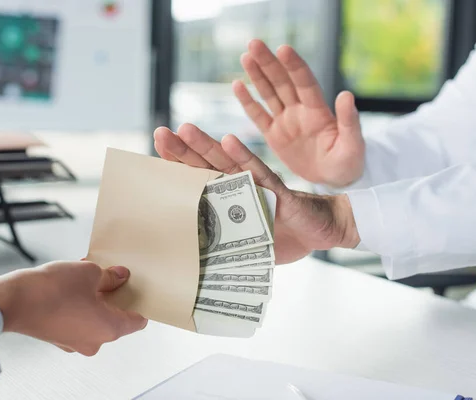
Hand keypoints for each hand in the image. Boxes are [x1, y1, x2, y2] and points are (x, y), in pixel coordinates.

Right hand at [0, 261, 146, 355]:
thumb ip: (110, 276)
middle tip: (110, 275)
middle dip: (113, 295)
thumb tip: (119, 276)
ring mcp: (75, 342)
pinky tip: (71, 284)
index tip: (136, 289)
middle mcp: (94, 341)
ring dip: (94, 297)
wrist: (12, 301)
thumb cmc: (51, 291)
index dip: (139, 302)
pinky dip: (78, 304)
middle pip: (115, 318)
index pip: (137, 321)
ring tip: (87, 274)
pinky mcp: (58, 337)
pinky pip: (77, 319)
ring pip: (94, 317)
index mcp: (109, 329)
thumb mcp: (90, 273)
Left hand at [154, 123, 359, 263]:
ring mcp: (257, 185)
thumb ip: (220, 245)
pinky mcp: (277, 191)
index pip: (198, 176)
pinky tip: (229, 140)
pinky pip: (259, 172)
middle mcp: (239, 185)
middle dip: (183, 149)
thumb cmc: (278, 236)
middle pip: (207, 163)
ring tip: (185, 129)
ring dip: (206, 145)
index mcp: (228, 196)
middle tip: (161, 133)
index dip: (178, 163)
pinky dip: (244, 157)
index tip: (157, 148)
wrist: (318, 231)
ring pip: (228, 162)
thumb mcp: (243, 244)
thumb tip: (188, 261)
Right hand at [233, 39, 364, 186]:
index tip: (283, 49)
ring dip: (257, 75)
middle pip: (282, 82)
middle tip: (254, 43)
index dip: (294, 66)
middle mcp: (300, 111)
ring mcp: (286, 122)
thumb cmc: (350, 162)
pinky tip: (237, 85)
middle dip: (268, 62)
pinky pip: (259, 116)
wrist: (337, 179)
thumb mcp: (353, 144)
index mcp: (318, 111)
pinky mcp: (275, 136)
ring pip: (269, 93)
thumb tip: (346, 95)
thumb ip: (349, 121)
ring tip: (245, 55)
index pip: (304, 82)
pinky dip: (248, 101)